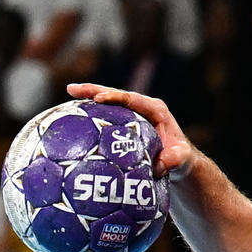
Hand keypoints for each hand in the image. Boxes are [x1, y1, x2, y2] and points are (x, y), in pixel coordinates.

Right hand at [66, 82, 199, 178]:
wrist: (178, 160)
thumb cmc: (180, 157)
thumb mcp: (181, 158)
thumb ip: (175, 158)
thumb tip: (161, 163)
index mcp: (156, 110)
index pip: (132, 99)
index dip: (115, 97)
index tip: (98, 99)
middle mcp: (142, 107)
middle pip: (116, 95)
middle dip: (94, 90)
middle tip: (72, 89)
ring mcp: (132, 113)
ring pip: (109, 101)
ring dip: (89, 95)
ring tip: (69, 91)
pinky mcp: (125, 121)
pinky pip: (106, 113)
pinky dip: (91, 111)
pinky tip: (73, 113)